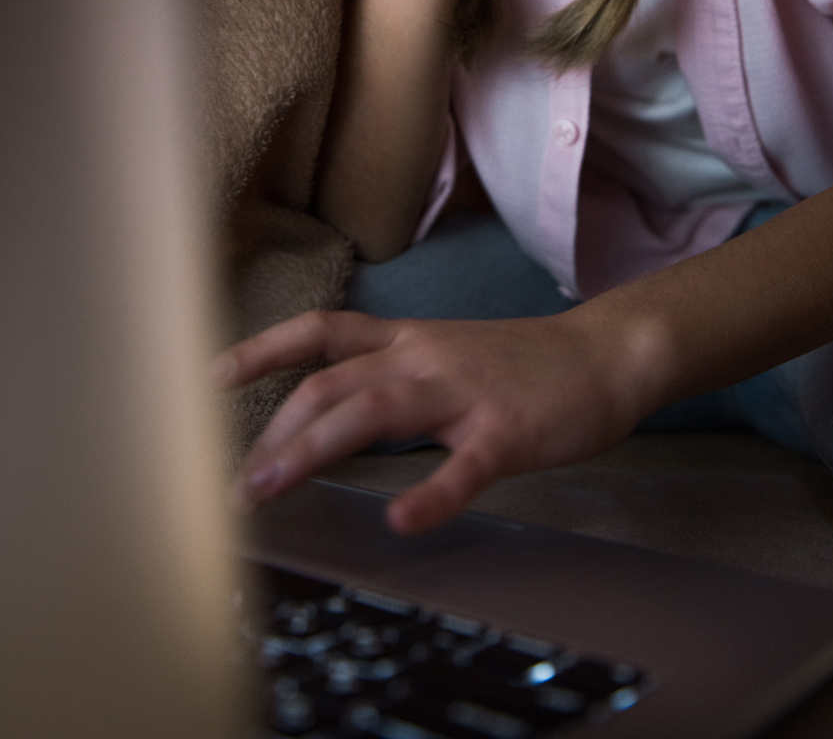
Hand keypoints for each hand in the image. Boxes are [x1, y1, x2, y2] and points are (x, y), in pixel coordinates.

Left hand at [215, 306, 660, 532]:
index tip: (207, 376)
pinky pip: (463, 465)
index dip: (262, 350)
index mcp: (407, 339)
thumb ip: (390, 374)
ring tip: (272, 489)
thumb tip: (327, 417)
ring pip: (375, 411)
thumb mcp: (445, 353)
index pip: (321, 332)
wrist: (604, 355)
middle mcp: (424, 357)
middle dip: (276, 431)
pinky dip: (430, 495)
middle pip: (332, 382)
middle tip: (238, 484)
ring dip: (314, 450)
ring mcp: (464, 391)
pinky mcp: (507, 430)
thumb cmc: (521, 365)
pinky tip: (401, 522)